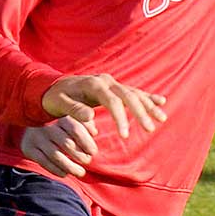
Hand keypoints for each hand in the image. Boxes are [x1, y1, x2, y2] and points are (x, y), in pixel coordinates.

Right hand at [21, 115, 95, 176]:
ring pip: (56, 156)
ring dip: (70, 167)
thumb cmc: (62, 126)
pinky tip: (65, 173)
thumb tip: (93, 132)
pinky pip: (44, 162)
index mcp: (60, 116)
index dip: (86, 142)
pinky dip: (56, 170)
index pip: (75, 129)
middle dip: (80, 155)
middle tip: (87, 161)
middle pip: (66, 143)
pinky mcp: (28, 148)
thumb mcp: (74, 120)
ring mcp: (37, 137)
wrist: (33, 127)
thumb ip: (86, 125)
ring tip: (80, 172)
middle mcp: (47, 125)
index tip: (93, 152)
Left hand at [41, 73, 165, 138]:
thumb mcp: (59, 104)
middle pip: (128, 95)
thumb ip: (74, 110)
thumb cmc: (55, 98)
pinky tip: (160, 101)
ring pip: (134, 93)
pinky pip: (133, 92)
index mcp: (93, 84)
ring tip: (162, 118)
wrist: (53, 87)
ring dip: (149, 105)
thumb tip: (91, 117)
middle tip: (150, 129)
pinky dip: (147, 97)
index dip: (120, 118)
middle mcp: (105, 80)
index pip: (112, 101)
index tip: (124, 135)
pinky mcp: (113, 87)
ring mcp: (111, 82)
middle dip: (141, 112)